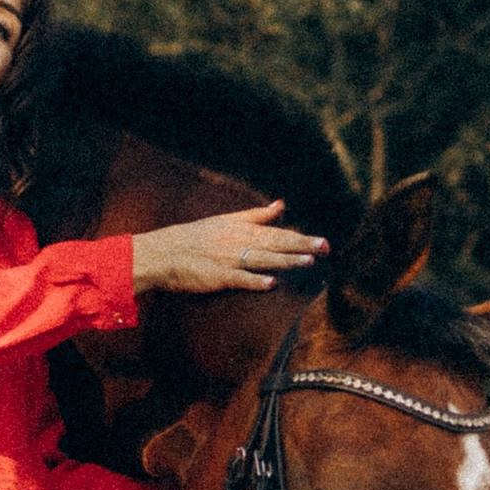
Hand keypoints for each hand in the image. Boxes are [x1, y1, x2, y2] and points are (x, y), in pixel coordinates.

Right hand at [129, 201, 329, 294]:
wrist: (163, 252)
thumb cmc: (195, 237)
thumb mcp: (227, 220)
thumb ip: (256, 215)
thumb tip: (281, 205)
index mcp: (242, 229)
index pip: (279, 233)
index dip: (302, 237)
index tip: (324, 241)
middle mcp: (238, 242)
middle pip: (275, 243)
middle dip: (302, 246)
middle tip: (326, 247)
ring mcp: (228, 259)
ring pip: (262, 259)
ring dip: (285, 260)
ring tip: (308, 262)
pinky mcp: (217, 276)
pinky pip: (239, 279)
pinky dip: (254, 281)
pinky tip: (271, 284)